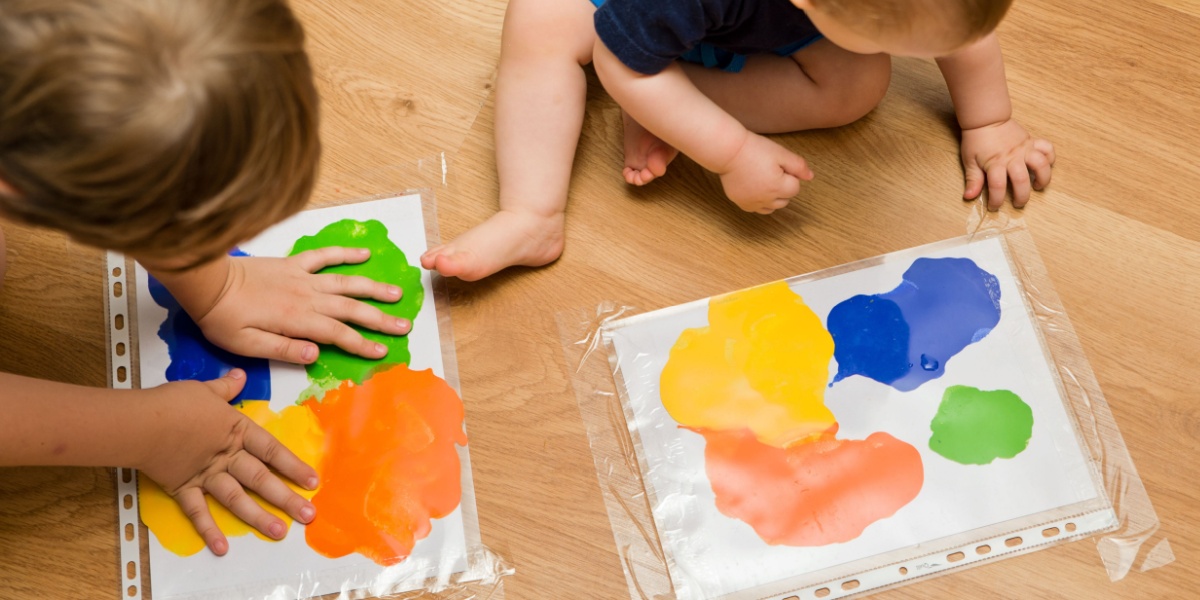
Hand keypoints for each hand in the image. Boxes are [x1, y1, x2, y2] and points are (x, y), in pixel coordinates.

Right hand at [138, 370, 317, 555]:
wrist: (141, 422)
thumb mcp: (205, 389)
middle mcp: (226, 456)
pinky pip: (197, 512)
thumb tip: (240, 376)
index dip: (293, 466)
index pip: (272, 451)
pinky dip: (208, 530)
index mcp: (236, 431)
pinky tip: (221, 548)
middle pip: (261, 479)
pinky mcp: (182, 488)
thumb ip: (226, 387)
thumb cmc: (173, 402)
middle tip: (308, 515)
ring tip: (279, 532)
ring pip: (237, 499)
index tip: (312, 481)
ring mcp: (205, 475)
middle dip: (287, 499)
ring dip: (258, 517)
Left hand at [194, 248, 411, 363]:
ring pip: (345, 282)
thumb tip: (316, 355)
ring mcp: (302, 278)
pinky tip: (364, 254)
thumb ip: (282, 349)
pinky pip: (323, 256)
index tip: (383, 351)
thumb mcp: (246, 345)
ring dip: (373, 288)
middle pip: (351, 309)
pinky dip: (345, 253)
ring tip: (397, 293)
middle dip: (380, 319)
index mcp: (296, 319)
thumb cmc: (222, 318)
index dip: (363, 343)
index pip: (338, 334)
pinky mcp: (293, 264)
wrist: (206, 282)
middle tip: (404, 326)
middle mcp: (306, 297)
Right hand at [717, 132, 812, 213]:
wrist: (728, 152)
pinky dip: (760, 201)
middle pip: (785, 200)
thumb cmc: (754, 150)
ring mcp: (753, 203)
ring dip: (773, 197)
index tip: (779, 165)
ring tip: (764, 180)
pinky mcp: (741, 203)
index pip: (795, 188)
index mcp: (778, 187)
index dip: (789, 175)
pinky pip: (756, 209)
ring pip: (772, 207)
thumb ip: (798, 166)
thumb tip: (810, 177)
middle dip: (783, 188)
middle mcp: (766, 199)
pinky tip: (755, 188)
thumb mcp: (781, 153)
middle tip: (771, 171)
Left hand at [961, 118, 1054, 209]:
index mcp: (995, 163)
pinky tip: (1046, 166)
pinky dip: (1050, 157)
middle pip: (1021, 180)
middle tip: (1018, 203)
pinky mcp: (1031, 141)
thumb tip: (969, 197)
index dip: (996, 200)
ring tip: (1038, 186)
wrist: (986, 119)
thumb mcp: (969, 161)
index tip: (994, 207)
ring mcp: (1024, 148)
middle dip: (1022, 196)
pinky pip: (1047, 148)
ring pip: (1041, 164)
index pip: (998, 186)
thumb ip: (972, 179)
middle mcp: (1012, 157)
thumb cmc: (976, 140)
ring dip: (1043, 178)